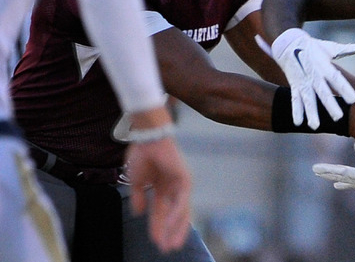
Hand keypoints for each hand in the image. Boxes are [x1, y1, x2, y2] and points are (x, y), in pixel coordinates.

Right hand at [125, 137, 191, 252]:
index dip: (157, 227)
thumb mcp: (136, 181)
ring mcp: (180, 184)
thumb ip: (138, 197)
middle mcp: (173, 187)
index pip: (160, 212)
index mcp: (161, 188)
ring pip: (181, 211)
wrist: (148, 138)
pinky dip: (176, 213)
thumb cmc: (142, 154)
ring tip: (172, 244)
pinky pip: (182, 200)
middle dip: (170, 232)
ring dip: (176, 228)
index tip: (156, 243)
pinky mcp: (185, 179)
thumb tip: (138, 212)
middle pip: (174, 215)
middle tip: (167, 249)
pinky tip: (170, 225)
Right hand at [269, 28, 354, 128]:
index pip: (336, 78)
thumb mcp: (330, 47)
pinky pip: (295, 99)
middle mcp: (314, 75)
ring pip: (308, 99)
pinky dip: (296, 110)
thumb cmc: (314, 47)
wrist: (288, 43)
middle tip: (338, 117)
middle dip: (329, 105)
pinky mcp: (295, 85)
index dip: (344, 88)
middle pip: (322, 92)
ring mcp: (303, 81)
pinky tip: (298, 123)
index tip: (353, 99)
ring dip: (311, 112)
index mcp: (324, 65)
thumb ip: (348, 49)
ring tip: (315, 126)